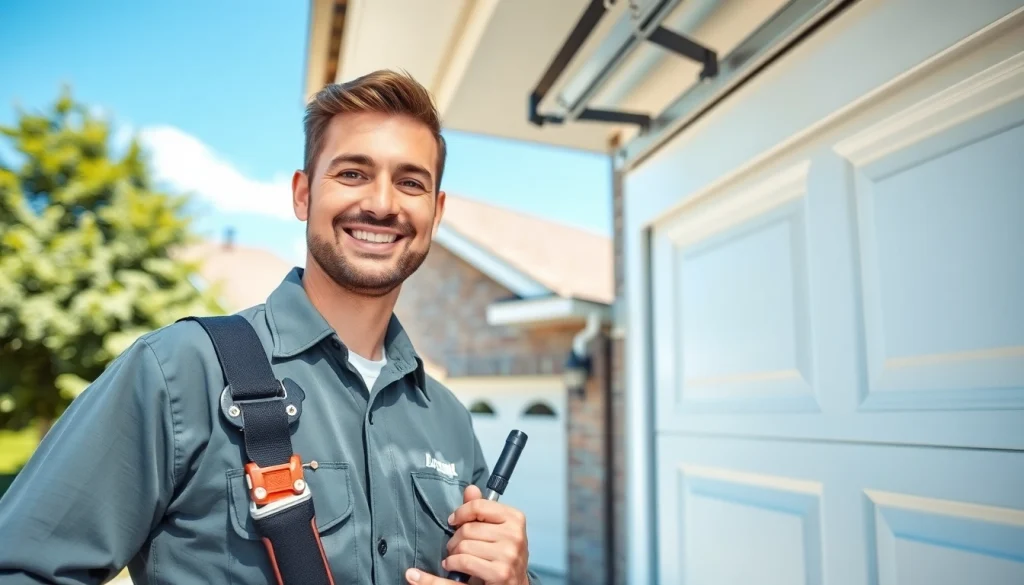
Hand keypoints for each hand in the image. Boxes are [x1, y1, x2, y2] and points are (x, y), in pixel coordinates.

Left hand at [404, 484, 529, 584]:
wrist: (515, 584)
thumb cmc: (502, 555)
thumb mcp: (496, 529)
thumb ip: (482, 509)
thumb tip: (470, 489)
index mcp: (515, 518)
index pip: (478, 506)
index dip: (461, 513)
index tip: (454, 521)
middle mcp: (515, 535)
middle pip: (468, 529)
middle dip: (455, 539)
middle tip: (455, 547)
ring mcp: (509, 555)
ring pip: (463, 546)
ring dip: (453, 554)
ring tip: (456, 559)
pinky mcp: (500, 573)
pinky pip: (463, 562)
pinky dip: (451, 565)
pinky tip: (447, 568)